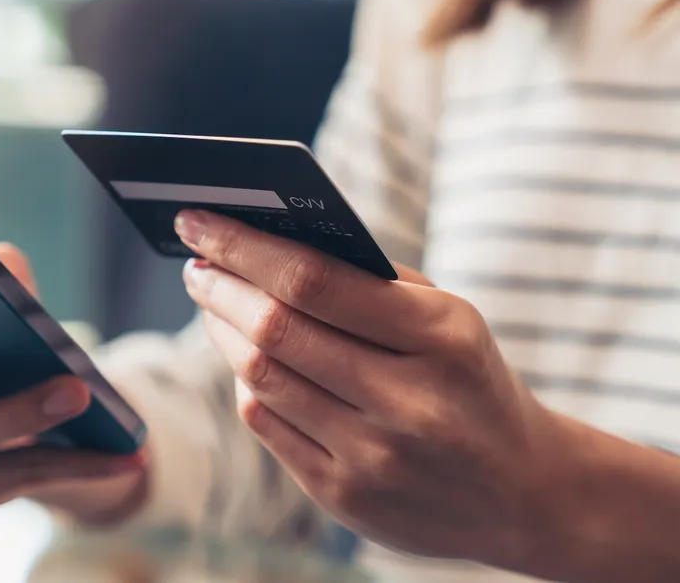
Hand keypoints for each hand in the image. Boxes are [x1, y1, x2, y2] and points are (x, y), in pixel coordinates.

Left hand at [175, 209, 574, 568]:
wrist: (524, 492)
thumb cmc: (469, 382)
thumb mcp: (449, 319)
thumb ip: (369, 281)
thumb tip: (264, 243)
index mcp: (441, 337)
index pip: (314, 280)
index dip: (244, 247)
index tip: (200, 221)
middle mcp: (407, 401)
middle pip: (276, 330)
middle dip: (220, 287)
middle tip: (195, 263)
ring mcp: (373, 457)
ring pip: (261, 378)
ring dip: (222, 332)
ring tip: (212, 302)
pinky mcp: (344, 497)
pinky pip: (267, 425)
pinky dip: (247, 384)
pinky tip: (245, 359)